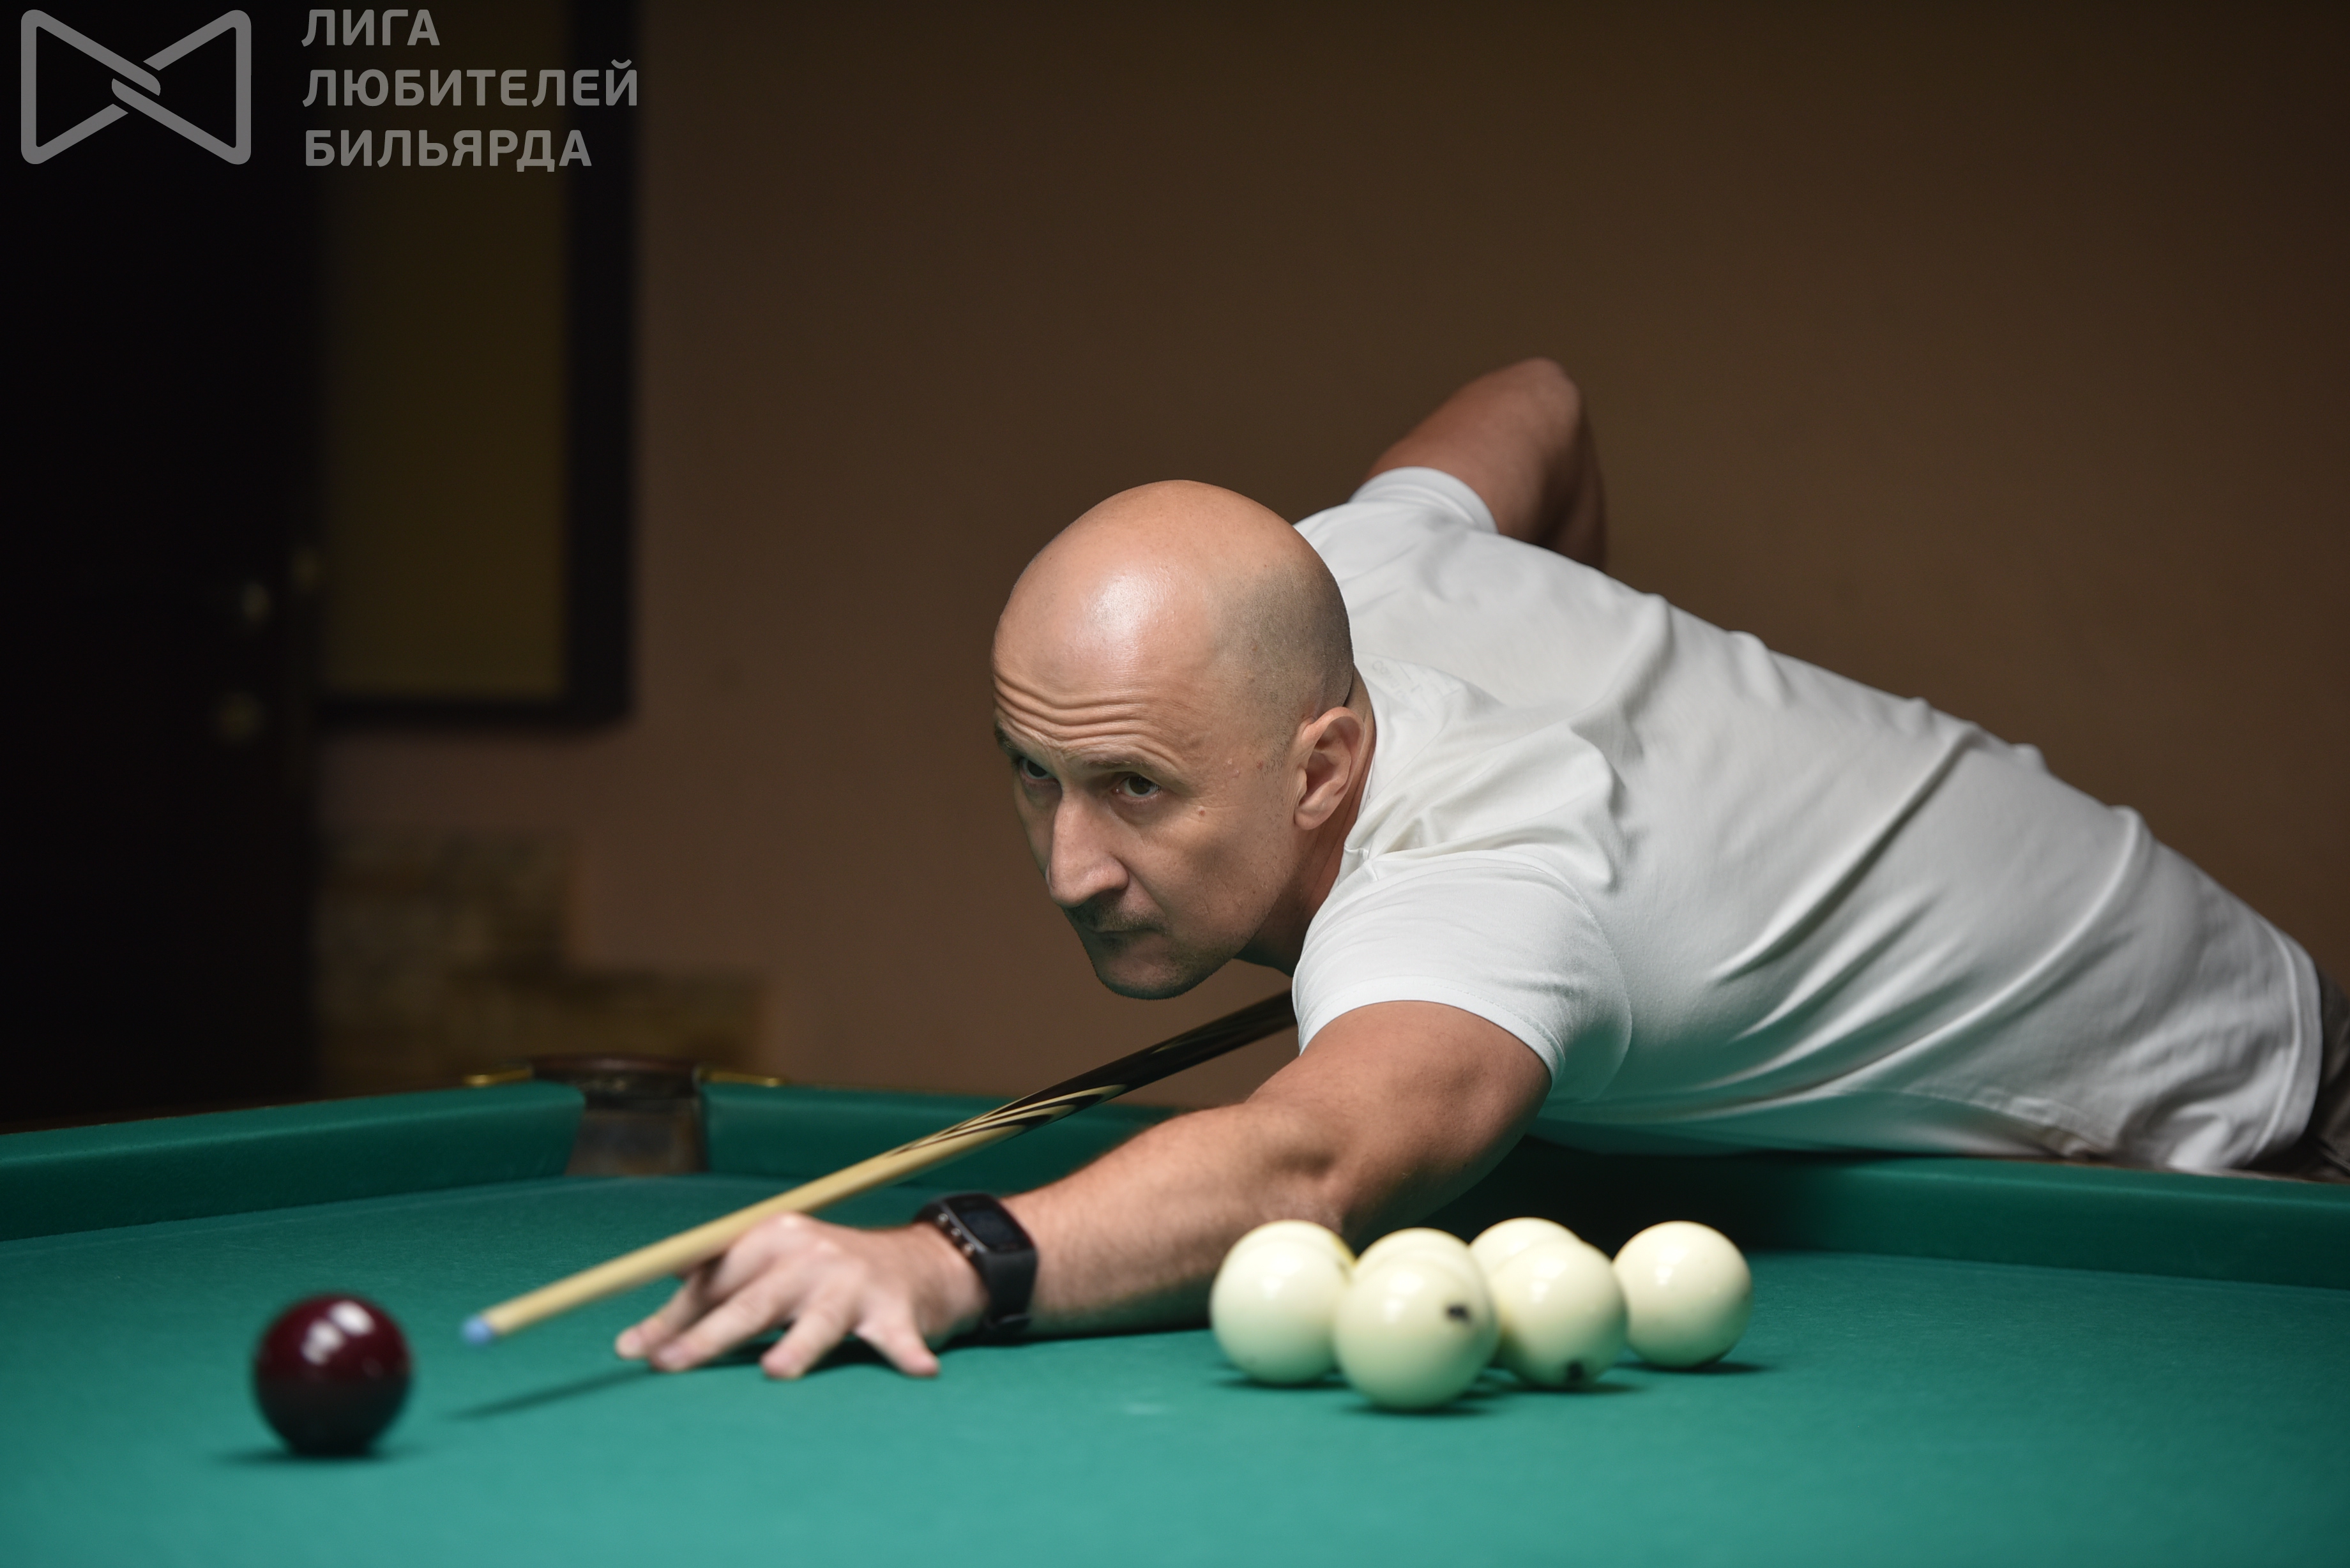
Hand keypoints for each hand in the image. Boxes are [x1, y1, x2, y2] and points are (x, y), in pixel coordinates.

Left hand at [614, 1213, 986, 1378]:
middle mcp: (811, 1254)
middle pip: (754, 1300)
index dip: (674, 1315)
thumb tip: (633, 1343)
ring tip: (777, 1370)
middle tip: (671, 1365)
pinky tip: (920, 1372)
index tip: (636, 1351)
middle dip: (709, 1335)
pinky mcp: (898, 1310)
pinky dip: (907, 1354)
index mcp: (773, 1238)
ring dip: (799, 1346)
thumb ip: (706, 1301)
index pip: (715, 1277)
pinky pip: (899, 1338)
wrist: (916, 1262)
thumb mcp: (765, 1273)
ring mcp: (855, 1281)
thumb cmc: (820, 1276)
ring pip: (819, 1320)